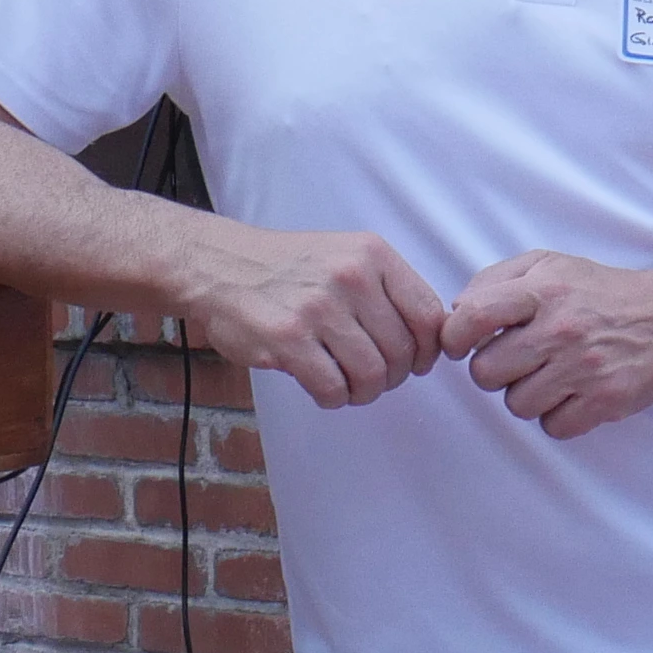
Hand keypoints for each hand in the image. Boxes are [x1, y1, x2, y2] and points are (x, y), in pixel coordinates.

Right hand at [171, 218, 447, 410]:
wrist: (221, 265)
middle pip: (401, 352)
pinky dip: (333, 397)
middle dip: (392, 377)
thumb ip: (388, 290)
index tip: (413, 363)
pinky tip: (322, 386)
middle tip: (372, 378)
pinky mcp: (288, 339)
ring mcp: (318, 308)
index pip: (428, 315)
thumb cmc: (290, 268)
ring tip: (348, 386)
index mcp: (373, 254)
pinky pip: (333, 388)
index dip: (426, 351)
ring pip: (372, 374)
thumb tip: (432, 341)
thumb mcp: (347, 255)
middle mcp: (351, 277)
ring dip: (363, 392)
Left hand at [443, 252, 652, 439]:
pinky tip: (571, 393)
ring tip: (550, 374)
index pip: (473, 317)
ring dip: (526, 395)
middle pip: (486, 373)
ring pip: (517, 405)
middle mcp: (562, 329)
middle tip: (517, 360)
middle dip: (494, 370)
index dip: (454, 337)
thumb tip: (456, 312)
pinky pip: (553, 427)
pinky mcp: (605, 401)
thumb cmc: (598, 292)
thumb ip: (495, 281)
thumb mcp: (548, 265)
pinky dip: (557, 416)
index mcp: (543, 290)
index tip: (460, 344)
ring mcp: (584, 368)